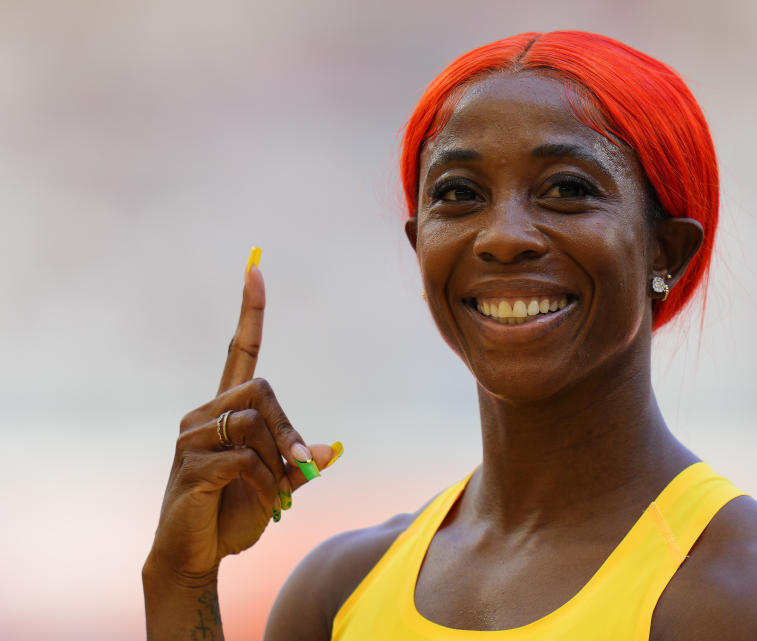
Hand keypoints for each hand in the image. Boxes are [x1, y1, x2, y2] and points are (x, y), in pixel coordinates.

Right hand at [146, 252, 337, 584]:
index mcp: (224, 411)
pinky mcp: (192, 465)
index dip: (251, 313)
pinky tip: (267, 504)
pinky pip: (247, 458)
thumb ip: (298, 464)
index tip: (255, 269)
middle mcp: (204, 415)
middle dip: (289, 429)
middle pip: (262, 390)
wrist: (194, 556)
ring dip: (279, 463)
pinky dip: (269, 483)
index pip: (239, 352)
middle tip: (303, 467)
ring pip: (255, 423)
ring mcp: (192, 438)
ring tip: (278, 494)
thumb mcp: (275, 486)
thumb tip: (333, 449)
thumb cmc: (231, 515)